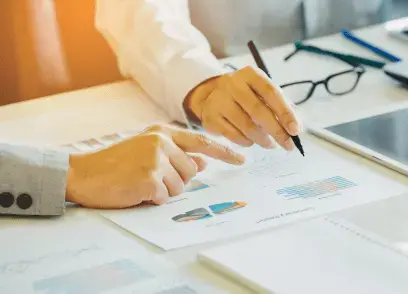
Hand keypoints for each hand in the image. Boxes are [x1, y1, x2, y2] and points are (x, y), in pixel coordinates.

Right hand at [65, 124, 243, 208]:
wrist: (83, 173)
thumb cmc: (115, 163)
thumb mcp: (147, 150)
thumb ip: (176, 153)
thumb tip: (203, 160)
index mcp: (162, 132)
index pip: (202, 141)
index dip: (225, 152)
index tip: (242, 159)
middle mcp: (162, 142)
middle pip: (192, 170)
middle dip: (176, 179)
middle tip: (149, 176)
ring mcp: (156, 159)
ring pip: (181, 186)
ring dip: (164, 190)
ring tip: (140, 182)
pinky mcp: (149, 178)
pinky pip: (165, 197)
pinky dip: (152, 198)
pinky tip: (135, 189)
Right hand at [186, 66, 300, 150]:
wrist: (211, 95)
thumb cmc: (246, 96)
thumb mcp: (262, 93)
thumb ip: (281, 107)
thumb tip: (297, 128)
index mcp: (250, 74)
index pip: (271, 92)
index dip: (285, 113)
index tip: (296, 130)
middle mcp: (232, 83)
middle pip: (258, 111)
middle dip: (276, 131)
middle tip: (288, 145)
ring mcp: (218, 100)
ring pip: (246, 126)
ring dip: (262, 139)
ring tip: (270, 144)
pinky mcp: (210, 117)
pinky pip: (233, 136)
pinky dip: (246, 142)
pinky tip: (251, 141)